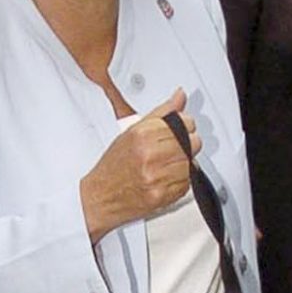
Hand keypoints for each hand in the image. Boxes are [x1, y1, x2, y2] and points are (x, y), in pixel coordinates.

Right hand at [79, 90, 196, 241]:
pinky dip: (180, 182)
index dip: (185, 126)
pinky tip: (165, 179)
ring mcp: (156, 177)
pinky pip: (186, 184)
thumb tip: (180, 96)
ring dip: (183, 164)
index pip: (184, 123)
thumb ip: (161, 113)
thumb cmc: (114, 165)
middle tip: (172, 150)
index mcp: (142, 134)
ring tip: (167, 165)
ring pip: (191, 164)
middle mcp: (149, 155)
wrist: (100, 196)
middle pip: (191, 143)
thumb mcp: (133, 131)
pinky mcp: (161, 196)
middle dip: (186, 145)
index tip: (179, 130)